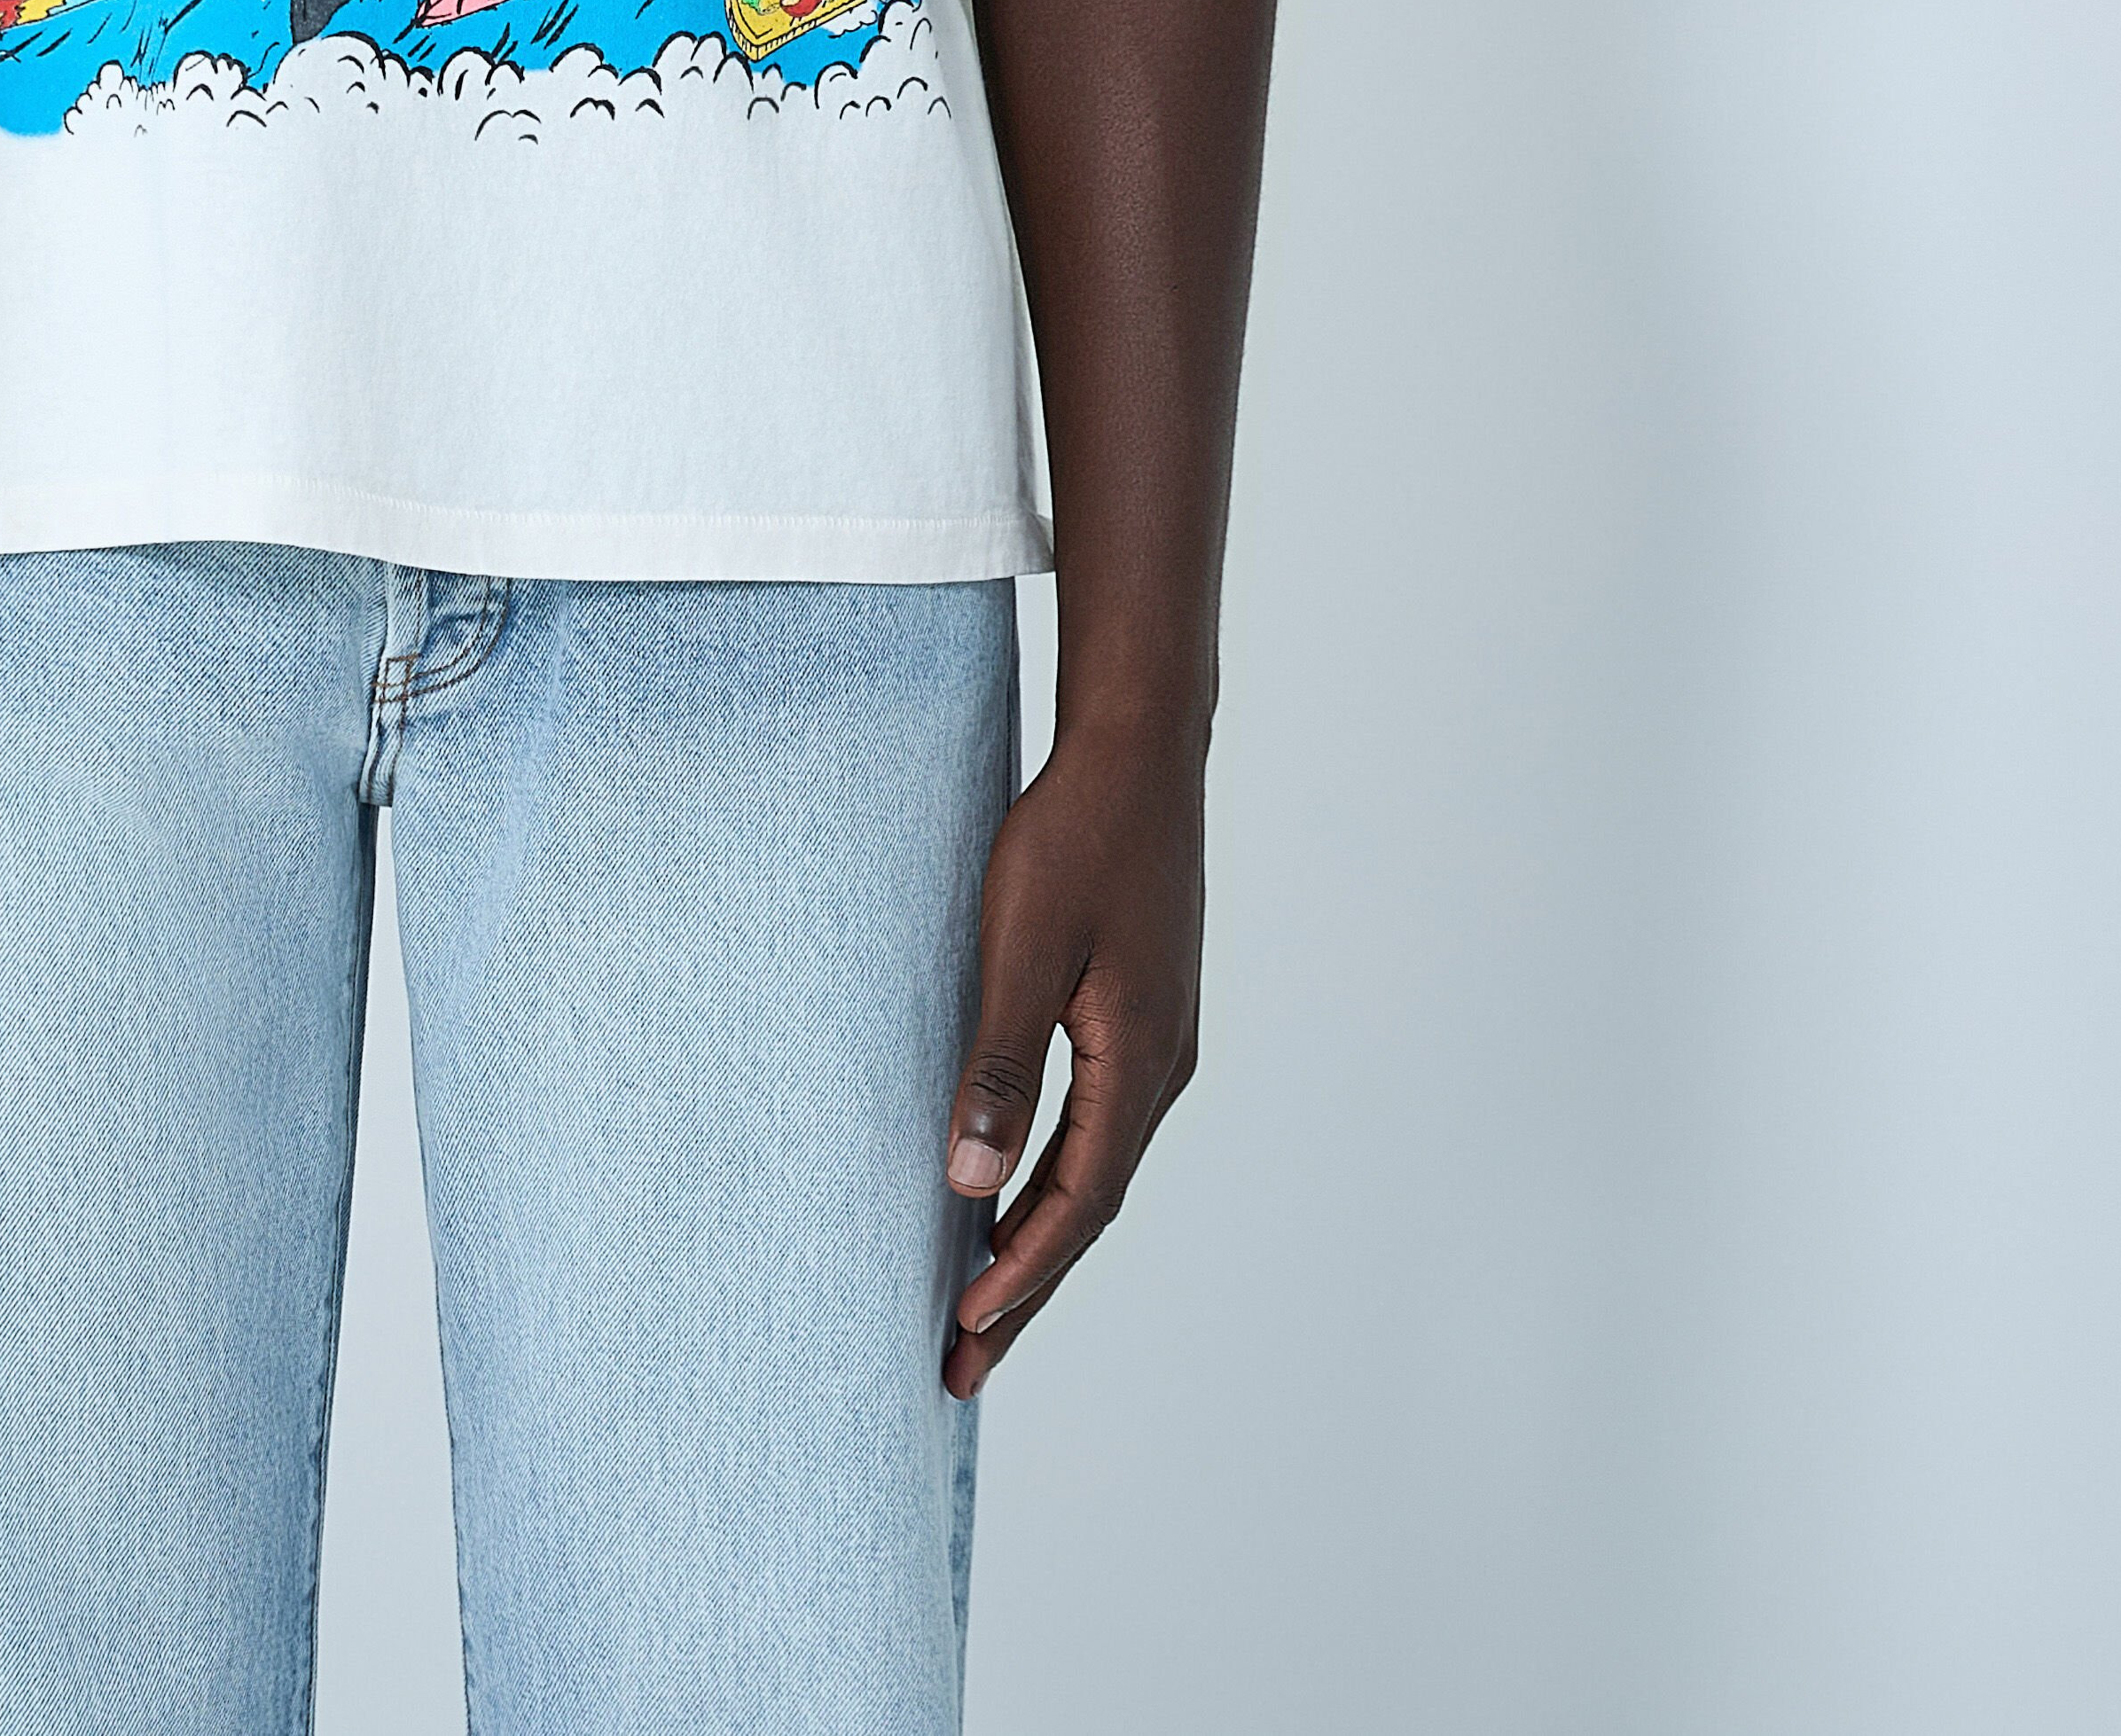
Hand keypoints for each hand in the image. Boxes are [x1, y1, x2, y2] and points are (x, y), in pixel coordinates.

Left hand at [941, 718, 1203, 1394]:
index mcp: (1138, 1062)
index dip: (1016, 1276)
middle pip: (1089, 1207)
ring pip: (1095, 1170)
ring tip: (977, 1305)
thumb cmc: (1073, 836)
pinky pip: (1098, 1128)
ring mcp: (1158, 1041)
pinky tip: (1015, 1191)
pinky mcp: (1142, 1013)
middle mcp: (1162, 1067)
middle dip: (1024, 1290)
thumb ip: (999, 1064)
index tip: (959, 1336)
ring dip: (1037, 1239)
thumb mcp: (1022, 947)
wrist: (1138, 748)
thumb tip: (969, 1184)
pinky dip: (1055, 1179)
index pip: (1075, 1204)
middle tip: (959, 1371)